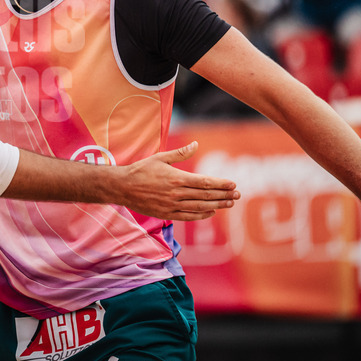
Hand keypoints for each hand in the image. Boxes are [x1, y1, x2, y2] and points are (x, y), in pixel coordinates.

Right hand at [121, 142, 239, 219]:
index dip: (221, 184)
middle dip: (224, 195)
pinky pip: (188, 216)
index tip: (233, 184)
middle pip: (206, 196)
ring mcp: (172, 205)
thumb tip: (196, 145)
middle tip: (237, 195)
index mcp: (177, 178)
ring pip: (200, 207)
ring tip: (229, 204)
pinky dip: (202, 215)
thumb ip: (180, 154)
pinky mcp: (167, 214)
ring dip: (217, 206)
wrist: (123, 187)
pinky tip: (211, 212)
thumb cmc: (141, 170)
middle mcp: (177, 193)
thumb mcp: (160, 157)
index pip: (205, 182)